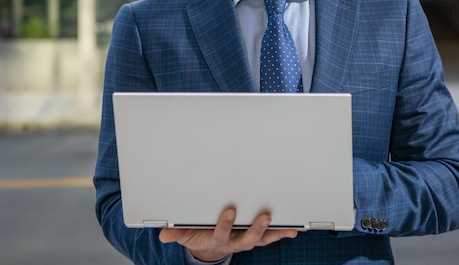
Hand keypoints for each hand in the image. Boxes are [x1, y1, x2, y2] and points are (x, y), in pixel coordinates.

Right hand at [158, 208, 298, 261]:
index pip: (221, 234)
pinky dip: (282, 233)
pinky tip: (294, 229)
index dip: (226, 225)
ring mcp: (246, 240)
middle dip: (256, 229)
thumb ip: (176, 233)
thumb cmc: (198, 235)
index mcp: (217, 239)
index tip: (230, 212)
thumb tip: (163, 234)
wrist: (209, 246)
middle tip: (264, 217)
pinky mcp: (255, 237)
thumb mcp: (184, 234)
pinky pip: (271, 236)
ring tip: (288, 227)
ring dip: (275, 233)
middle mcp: (234, 241)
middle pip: (247, 239)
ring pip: (262, 238)